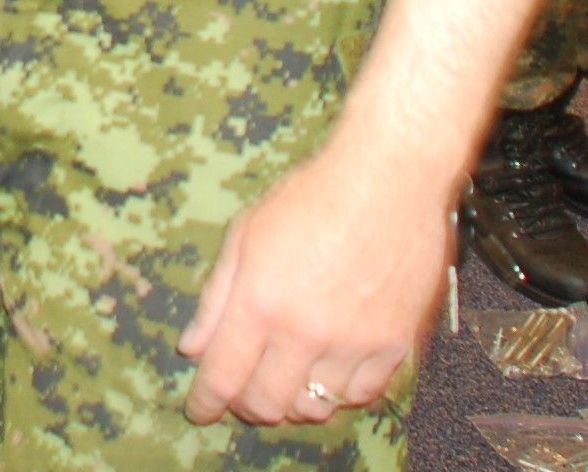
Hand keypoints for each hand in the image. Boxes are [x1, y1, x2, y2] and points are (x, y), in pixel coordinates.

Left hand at [178, 142, 443, 427]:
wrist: (388, 178)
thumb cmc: (313, 196)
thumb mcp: (245, 235)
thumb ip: (217, 299)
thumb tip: (193, 347)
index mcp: (259, 302)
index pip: (223, 378)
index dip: (206, 403)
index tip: (201, 410)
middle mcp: (304, 331)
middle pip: (267, 405)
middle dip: (246, 406)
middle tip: (243, 393)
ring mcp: (353, 342)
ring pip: (314, 407)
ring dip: (293, 401)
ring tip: (286, 380)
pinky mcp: (394, 343)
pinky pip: (361, 394)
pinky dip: (339, 392)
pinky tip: (328, 371)